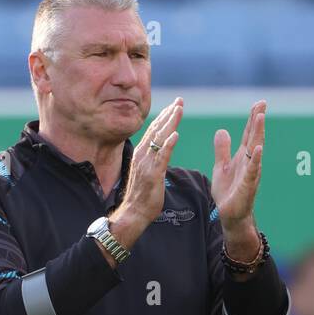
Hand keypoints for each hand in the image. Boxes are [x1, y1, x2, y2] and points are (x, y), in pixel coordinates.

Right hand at [111, 97, 184, 241]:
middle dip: (169, 114)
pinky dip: (169, 145)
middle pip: (157, 130)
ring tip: (179, 110)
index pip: (154, 131)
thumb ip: (154, 159)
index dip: (164, 117)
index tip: (174, 105)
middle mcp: (142, 155)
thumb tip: (161, 150)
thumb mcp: (148, 172)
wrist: (134, 213)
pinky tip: (176, 135)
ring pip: (159, 139)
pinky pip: (162, 158)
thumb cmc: (142, 196)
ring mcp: (146, 164)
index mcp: (141, 154)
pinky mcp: (153, 175)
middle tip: (180, 101)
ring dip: (170, 123)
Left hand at [212, 100, 265, 236]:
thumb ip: (222, 150)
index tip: (258, 104)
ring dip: (258, 134)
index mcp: (242, 157)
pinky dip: (256, 159)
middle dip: (258, 121)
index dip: (253, 119)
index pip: (249, 134)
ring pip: (255, 150)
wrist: (229, 215)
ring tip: (261, 117)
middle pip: (254, 137)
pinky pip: (253, 170)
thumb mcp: (221, 167)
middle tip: (263, 103)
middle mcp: (249, 162)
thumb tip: (222, 130)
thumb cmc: (228, 193)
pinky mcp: (247, 185)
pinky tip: (258, 148)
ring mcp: (250, 173)